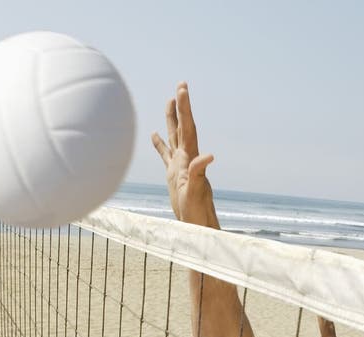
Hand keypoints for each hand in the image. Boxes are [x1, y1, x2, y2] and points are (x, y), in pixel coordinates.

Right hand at [152, 82, 215, 226]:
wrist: (196, 224)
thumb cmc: (197, 210)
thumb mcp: (196, 191)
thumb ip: (200, 173)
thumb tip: (208, 156)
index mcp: (190, 159)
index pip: (188, 128)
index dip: (185, 109)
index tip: (182, 89)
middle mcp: (186, 158)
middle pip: (182, 126)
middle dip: (181, 106)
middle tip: (181, 85)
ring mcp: (179, 165)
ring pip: (174, 136)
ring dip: (172, 119)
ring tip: (168, 101)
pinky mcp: (173, 174)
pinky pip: (165, 154)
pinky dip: (160, 143)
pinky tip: (154, 135)